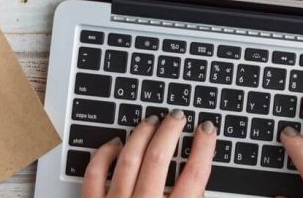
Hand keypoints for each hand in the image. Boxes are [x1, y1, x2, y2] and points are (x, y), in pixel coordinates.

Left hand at [82, 109, 217, 197]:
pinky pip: (95, 173)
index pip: (194, 175)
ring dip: (141, 135)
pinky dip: (105, 154)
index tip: (207, 129)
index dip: (204, 147)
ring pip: (129, 158)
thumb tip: (199, 187)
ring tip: (152, 121)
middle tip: (177, 116)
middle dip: (170, 130)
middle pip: (159, 158)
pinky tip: (116, 144)